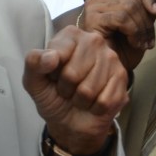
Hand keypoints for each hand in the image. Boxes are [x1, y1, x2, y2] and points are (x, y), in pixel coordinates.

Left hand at [23, 25, 128, 154]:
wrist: (69, 120)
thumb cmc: (52, 95)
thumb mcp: (33, 81)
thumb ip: (33, 64)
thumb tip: (51, 57)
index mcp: (70, 35)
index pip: (57, 54)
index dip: (52, 73)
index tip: (53, 75)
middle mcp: (94, 40)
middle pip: (73, 73)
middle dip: (66, 88)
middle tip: (67, 88)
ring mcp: (111, 58)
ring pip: (88, 90)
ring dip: (80, 100)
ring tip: (79, 95)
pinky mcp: (123, 78)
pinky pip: (104, 101)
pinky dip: (94, 107)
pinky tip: (93, 102)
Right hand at [77, 0, 155, 73]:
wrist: (106, 74)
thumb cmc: (119, 53)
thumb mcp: (137, 28)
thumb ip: (142, 12)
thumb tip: (154, 4)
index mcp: (106, 0)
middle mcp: (96, 1)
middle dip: (147, 21)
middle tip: (149, 40)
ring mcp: (92, 9)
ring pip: (129, 7)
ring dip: (141, 28)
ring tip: (142, 44)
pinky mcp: (92, 19)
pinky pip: (121, 17)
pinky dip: (133, 31)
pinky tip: (133, 43)